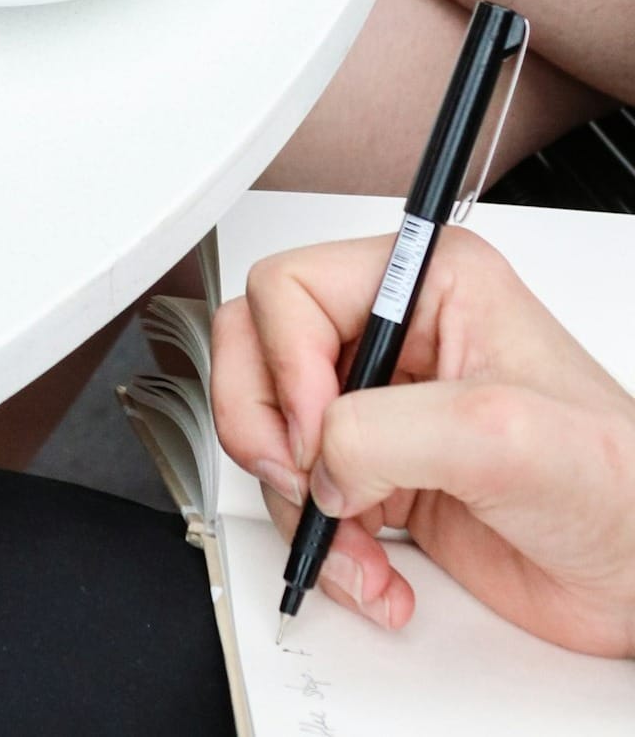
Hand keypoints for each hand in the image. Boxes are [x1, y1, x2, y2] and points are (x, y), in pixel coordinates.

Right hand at [211, 230, 634, 656]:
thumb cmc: (617, 491)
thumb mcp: (498, 436)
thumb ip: (384, 431)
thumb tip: (317, 459)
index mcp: (422, 282)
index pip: (288, 289)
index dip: (286, 364)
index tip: (322, 435)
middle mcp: (392, 334)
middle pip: (254, 350)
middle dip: (269, 430)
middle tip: (307, 482)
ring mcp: (377, 405)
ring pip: (266, 429)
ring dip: (298, 505)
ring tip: (357, 548)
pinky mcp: (372, 471)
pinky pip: (294, 494)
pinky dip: (319, 545)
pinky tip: (373, 570)